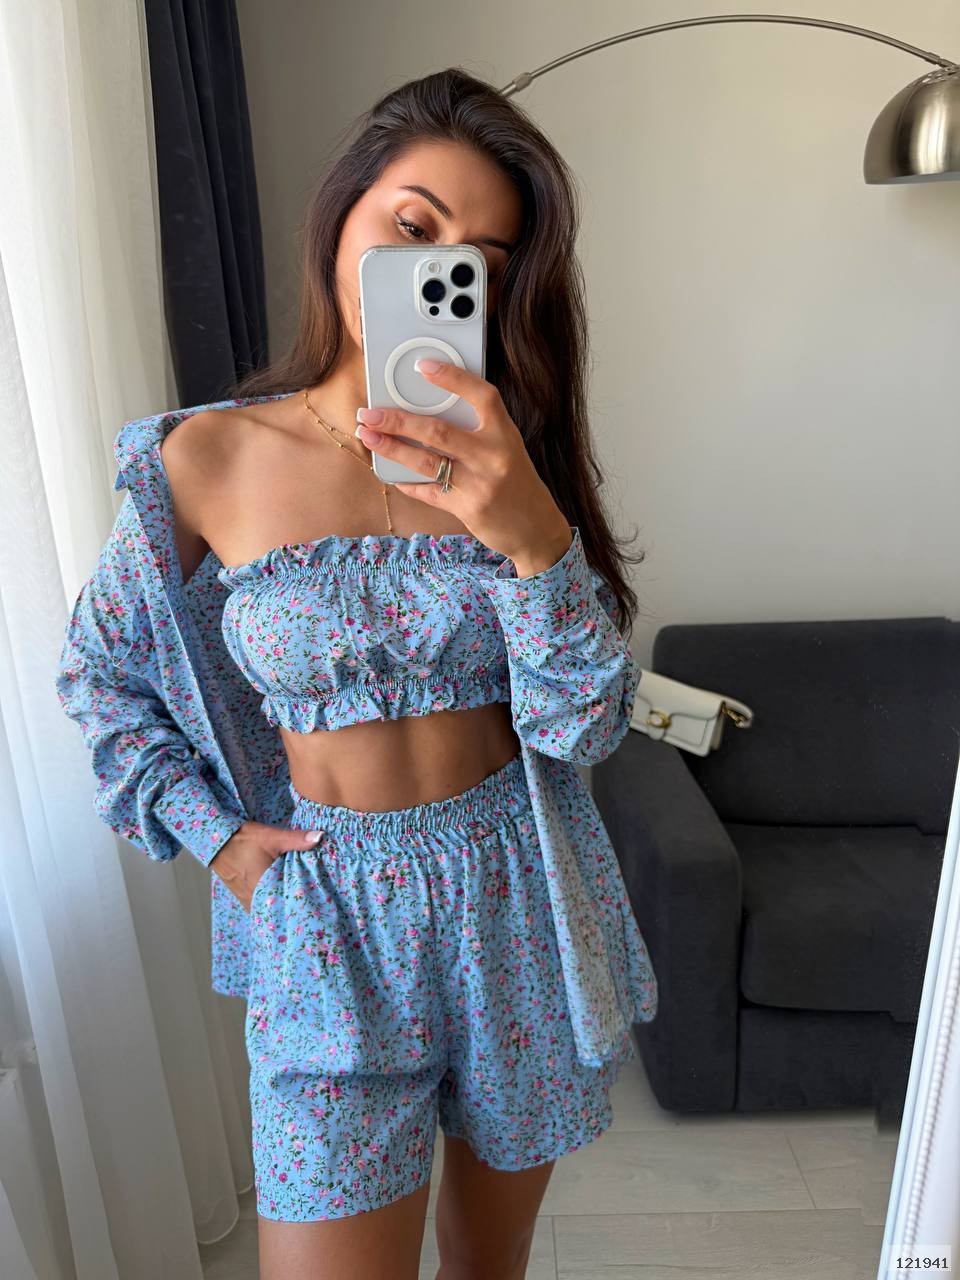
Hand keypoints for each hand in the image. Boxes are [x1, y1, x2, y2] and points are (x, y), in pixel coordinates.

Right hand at [208, 821, 323, 913]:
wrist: (215, 840)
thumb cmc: (241, 839)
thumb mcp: (271, 837)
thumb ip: (296, 839)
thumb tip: (319, 837)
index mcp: (264, 888)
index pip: (287, 906)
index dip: (301, 906)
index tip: (316, 907)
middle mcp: (254, 898)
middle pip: (278, 909)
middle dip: (292, 907)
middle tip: (310, 906)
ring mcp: (246, 899)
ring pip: (267, 908)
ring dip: (279, 905)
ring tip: (297, 903)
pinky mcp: (242, 895)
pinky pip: (259, 904)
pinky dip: (268, 901)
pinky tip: (278, 897)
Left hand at [355, 359, 572, 573]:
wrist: (535, 528)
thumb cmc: (517, 482)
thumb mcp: (507, 448)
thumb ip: (478, 430)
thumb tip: (431, 409)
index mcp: (505, 434)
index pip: (482, 396)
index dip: (453, 378)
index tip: (423, 366)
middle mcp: (492, 457)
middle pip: (438, 432)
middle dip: (398, 420)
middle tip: (369, 412)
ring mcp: (478, 485)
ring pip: (426, 462)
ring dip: (391, 448)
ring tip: (368, 435)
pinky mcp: (466, 509)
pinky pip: (427, 491)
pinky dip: (406, 481)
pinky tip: (390, 472)